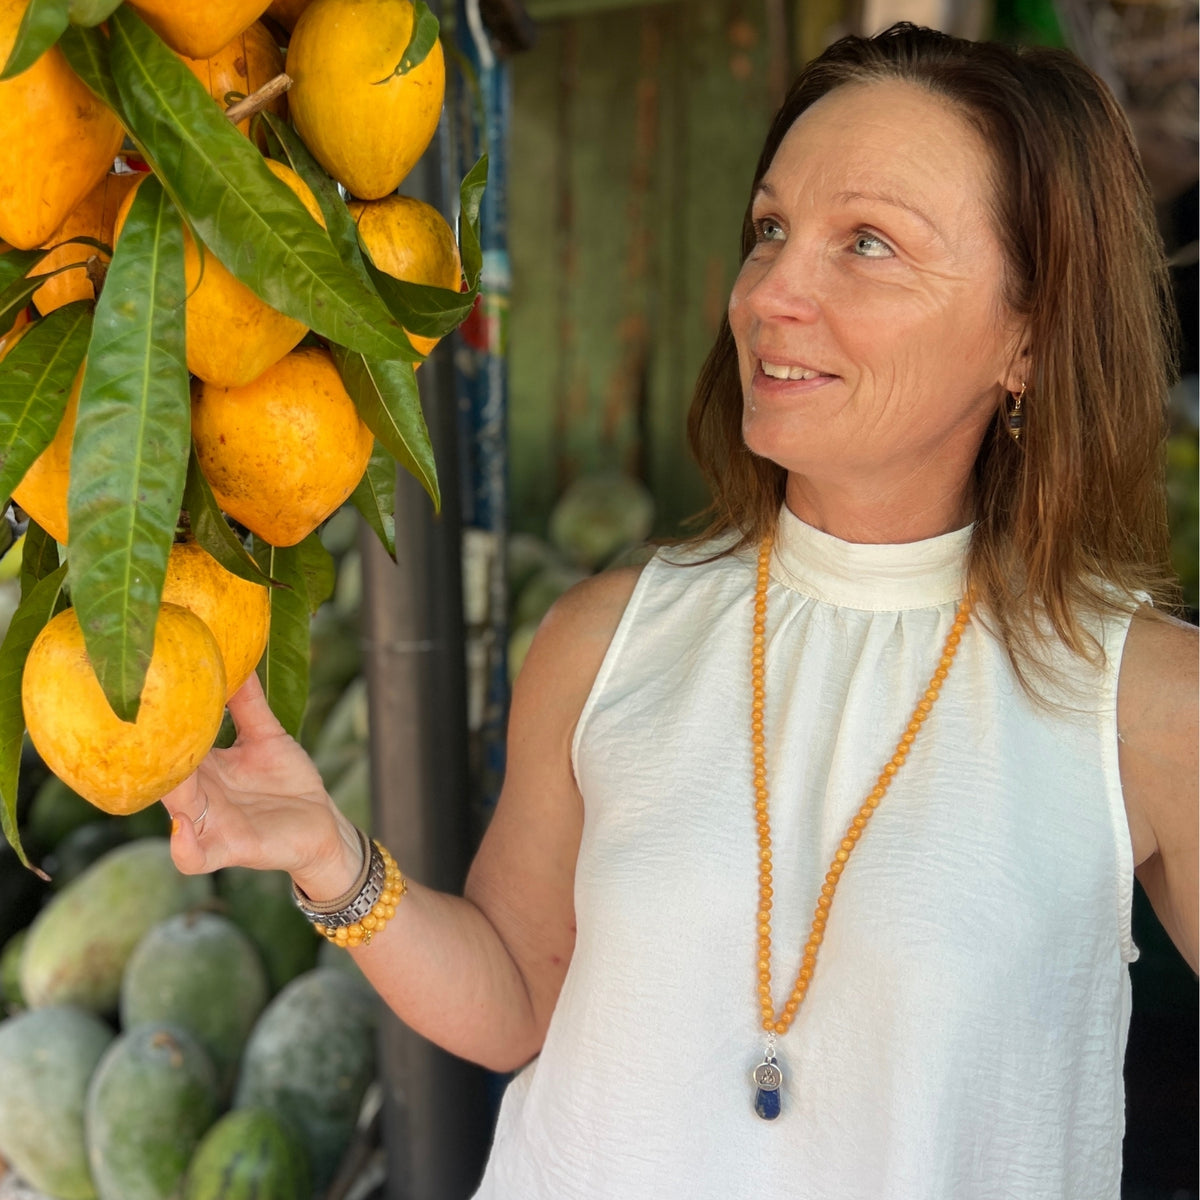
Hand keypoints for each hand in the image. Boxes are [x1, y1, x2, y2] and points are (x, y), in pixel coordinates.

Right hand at [161, 673, 362, 898]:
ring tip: (165, 772)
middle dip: (154, 755)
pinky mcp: (228, 848)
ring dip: (170, 792)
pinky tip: (181, 827)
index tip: (145, 691)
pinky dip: (183, 847)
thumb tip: (237, 657)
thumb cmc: (287, 780)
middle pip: (166, 773)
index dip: (157, 721)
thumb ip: (247, 702)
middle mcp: (198, 794)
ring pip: (176, 809)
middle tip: (140, 726)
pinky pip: (194, 857)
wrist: (320, 823)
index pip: (171, 742)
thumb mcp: (266, 736)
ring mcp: (209, 823)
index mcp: (202, 766)